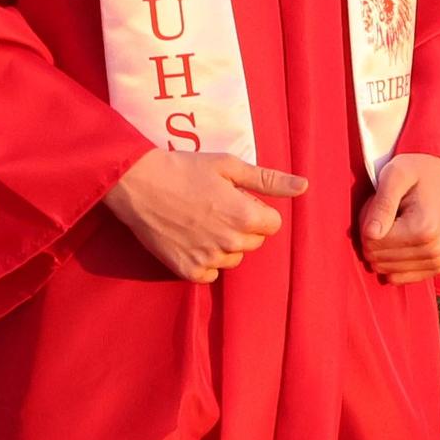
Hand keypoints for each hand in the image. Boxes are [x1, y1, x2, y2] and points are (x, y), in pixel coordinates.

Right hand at [102, 149, 307, 282]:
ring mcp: (209, 260)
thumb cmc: (183, 169)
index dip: (254, 208)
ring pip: (233, 259)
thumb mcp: (227, 165)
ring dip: (223, 244)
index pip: (272, 224)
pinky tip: (188, 238)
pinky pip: (211, 274)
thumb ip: (268, 179)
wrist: (136, 183)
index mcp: (245, 216)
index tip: (232, 197)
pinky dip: (204, 260)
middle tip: (213, 206)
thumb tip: (304, 187)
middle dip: (241, 226)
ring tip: (198, 221)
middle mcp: (230, 243)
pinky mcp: (188, 271)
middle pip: (253, 242)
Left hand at [358, 152, 439, 283]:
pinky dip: (391, 259)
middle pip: (377, 257)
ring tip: (394, 221)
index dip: (365, 221)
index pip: (372, 242)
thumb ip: (382, 205)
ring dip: (381, 245)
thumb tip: (370, 235)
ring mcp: (438, 261)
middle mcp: (435, 251)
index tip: (378, 202)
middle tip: (386, 211)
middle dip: (371, 235)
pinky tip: (399, 238)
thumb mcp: (394, 176)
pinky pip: (400, 277)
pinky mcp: (437, 266)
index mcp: (424, 230)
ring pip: (385, 268)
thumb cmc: (415, 170)